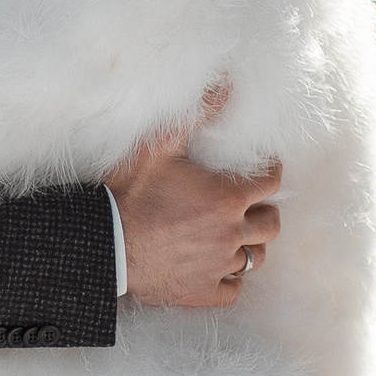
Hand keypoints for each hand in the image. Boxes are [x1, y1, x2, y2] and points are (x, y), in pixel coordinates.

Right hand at [106, 95, 280, 307]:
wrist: (104, 243)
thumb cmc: (129, 193)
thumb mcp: (159, 146)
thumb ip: (197, 114)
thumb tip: (226, 84)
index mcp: (228, 198)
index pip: (271, 184)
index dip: (270, 174)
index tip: (263, 171)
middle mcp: (231, 233)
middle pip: (271, 225)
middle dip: (264, 212)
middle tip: (249, 206)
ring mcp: (218, 265)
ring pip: (256, 258)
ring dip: (249, 245)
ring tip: (234, 236)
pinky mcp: (202, 291)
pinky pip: (234, 290)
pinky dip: (231, 280)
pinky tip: (218, 269)